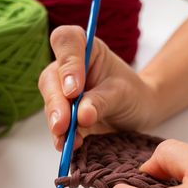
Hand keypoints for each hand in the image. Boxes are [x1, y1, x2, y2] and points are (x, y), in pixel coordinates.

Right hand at [38, 26, 157, 150]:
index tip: (74, 90)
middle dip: (56, 103)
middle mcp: (68, 68)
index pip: (66, 42)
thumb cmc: (131, 94)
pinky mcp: (62, 114)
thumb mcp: (121, 94)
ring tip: (67, 140)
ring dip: (56, 123)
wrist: (136, 112)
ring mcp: (61, 92)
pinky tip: (68, 146)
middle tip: (63, 124)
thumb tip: (81, 115)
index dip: (67, 63)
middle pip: (51, 78)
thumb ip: (101, 101)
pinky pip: (56, 124)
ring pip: (50, 104)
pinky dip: (61, 137)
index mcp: (85, 48)